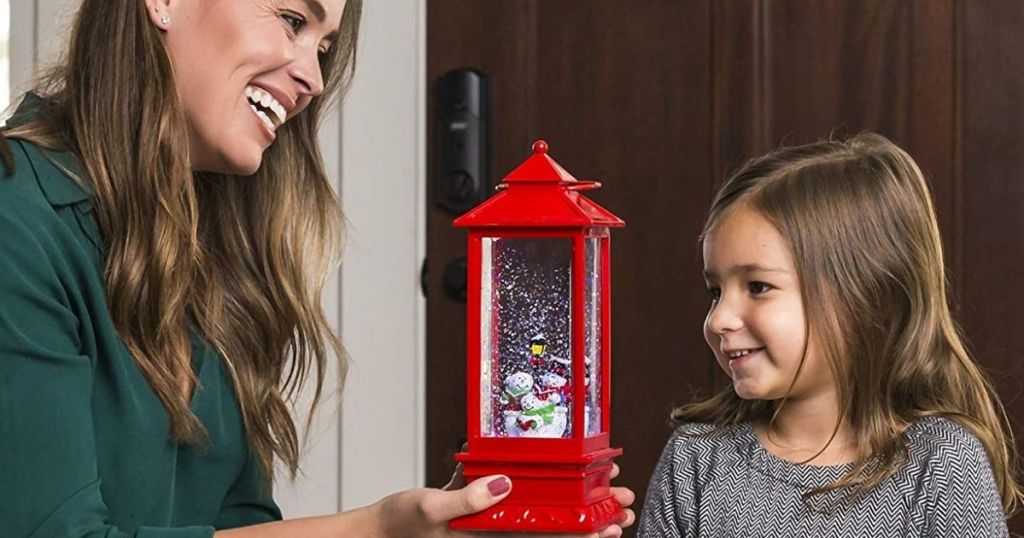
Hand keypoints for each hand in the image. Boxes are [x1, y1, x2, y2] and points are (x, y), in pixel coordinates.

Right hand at [376, 463, 633, 537]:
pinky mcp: (481, 515)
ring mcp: (491, 527)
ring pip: (545, 522)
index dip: (583, 533)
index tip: (612, 521)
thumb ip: (467, 498)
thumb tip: (504, 485)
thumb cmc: (397, 526)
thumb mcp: (430, 508)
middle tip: (625, 508)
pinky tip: (560, 490)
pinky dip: (545, 502)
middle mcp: (497, 535)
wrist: (375, 533)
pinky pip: (521, 510)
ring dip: (578, 514)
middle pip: (556, 532)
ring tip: (611, 504)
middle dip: (593, 523)